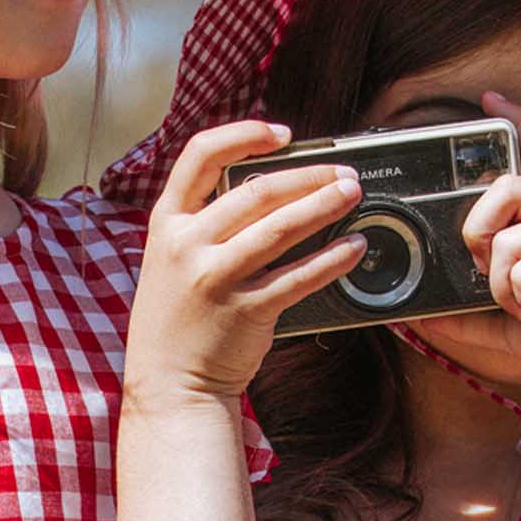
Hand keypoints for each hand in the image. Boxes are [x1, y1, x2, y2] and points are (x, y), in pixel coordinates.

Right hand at [123, 120, 363, 410]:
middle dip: (308, 176)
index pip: (200, 155)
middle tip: (341, 174)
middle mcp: (188, 245)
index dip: (243, 134)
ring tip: (352, 194)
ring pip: (281, 228)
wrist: (169, 386)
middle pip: (256, 191)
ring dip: (324, 205)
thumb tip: (270, 192)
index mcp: (167, 223)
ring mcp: (216, 278)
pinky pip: (298, 277)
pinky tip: (353, 248)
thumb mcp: (172, 261)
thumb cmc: (178, 322)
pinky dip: (331, 259)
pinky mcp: (246, 311)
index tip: (281, 135)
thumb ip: (206, 226)